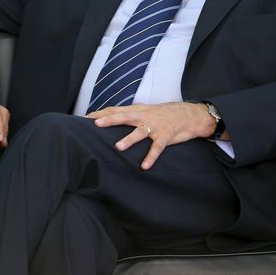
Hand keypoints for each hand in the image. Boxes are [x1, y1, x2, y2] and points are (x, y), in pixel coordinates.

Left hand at [86, 102, 215, 169]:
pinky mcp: (166, 136)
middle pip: (125, 116)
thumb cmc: (162, 115)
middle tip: (96, 124)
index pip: (116, 109)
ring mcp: (156, 126)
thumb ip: (128, 116)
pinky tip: (144, 166)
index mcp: (137, 110)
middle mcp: (145, 116)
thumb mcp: (144, 111)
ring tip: (118, 147)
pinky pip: (157, 147)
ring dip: (129, 139)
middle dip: (110, 120)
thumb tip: (108, 120)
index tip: (85, 117)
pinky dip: (151, 156)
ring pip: (140, 132)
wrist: (190, 115)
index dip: (101, 113)